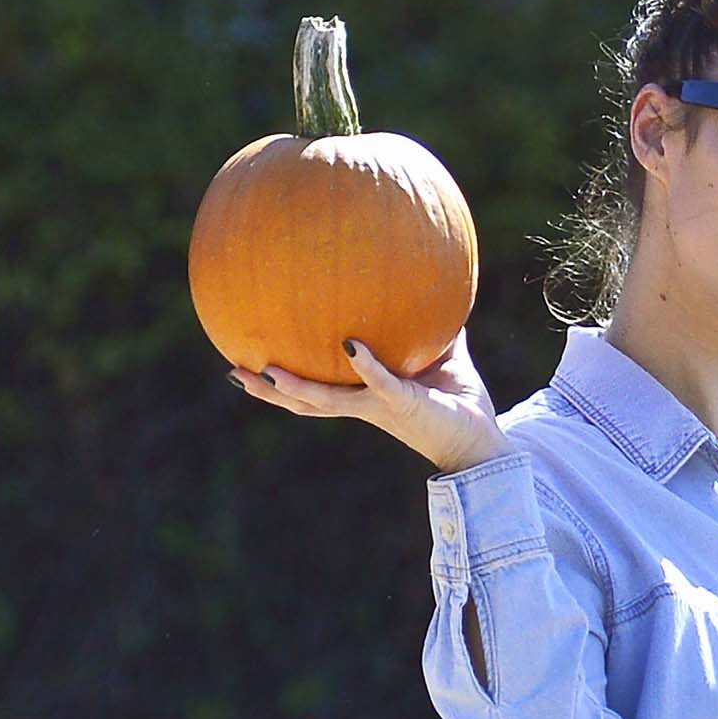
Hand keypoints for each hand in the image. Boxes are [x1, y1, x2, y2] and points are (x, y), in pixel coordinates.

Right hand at [227, 326, 511, 473]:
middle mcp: (364, 405)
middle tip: (234, 370)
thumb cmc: (458, 400)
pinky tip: (350, 345)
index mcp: (363, 396)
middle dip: (269, 390)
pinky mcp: (404, 405)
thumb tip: (425, 279)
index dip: (283, 379)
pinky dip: (366, 365)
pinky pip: (380, 383)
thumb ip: (424, 322)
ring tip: (267, 370)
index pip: (315, 388)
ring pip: (326, 402)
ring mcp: (380, 407)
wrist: (483, 439)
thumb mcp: (440, 354)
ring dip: (295, 387)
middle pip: (304, 401)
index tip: (252, 361)